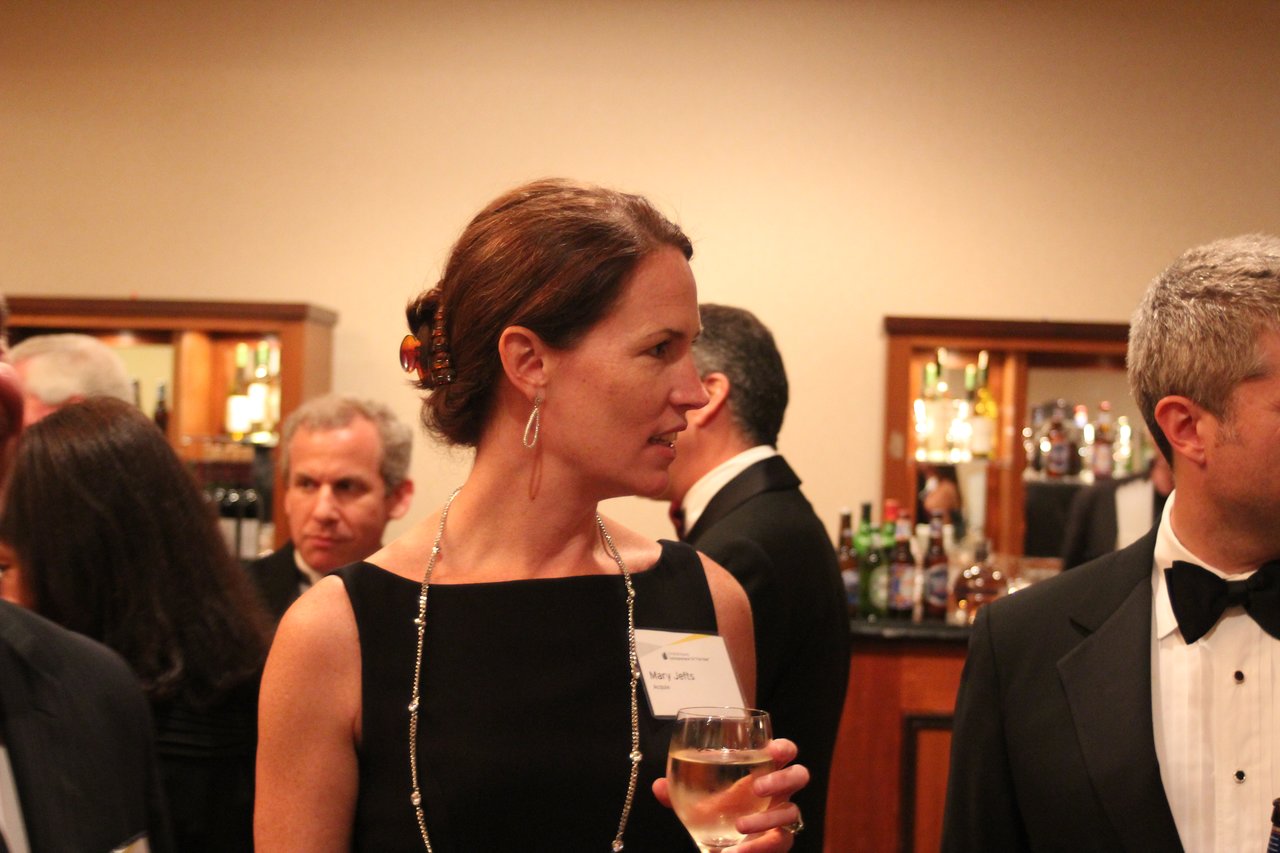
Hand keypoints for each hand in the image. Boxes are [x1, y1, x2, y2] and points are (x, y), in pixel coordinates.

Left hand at [654, 737, 809, 851]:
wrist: (724, 845)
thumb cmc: (717, 814)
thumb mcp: (696, 802)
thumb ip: (677, 792)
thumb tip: (657, 786)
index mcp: (761, 771)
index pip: (783, 751)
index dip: (784, 747)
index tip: (772, 749)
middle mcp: (777, 792)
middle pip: (799, 775)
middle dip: (782, 778)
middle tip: (757, 787)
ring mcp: (780, 817)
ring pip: (793, 812)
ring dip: (767, 818)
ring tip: (739, 825)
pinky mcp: (779, 841)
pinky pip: (781, 841)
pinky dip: (761, 846)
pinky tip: (739, 850)